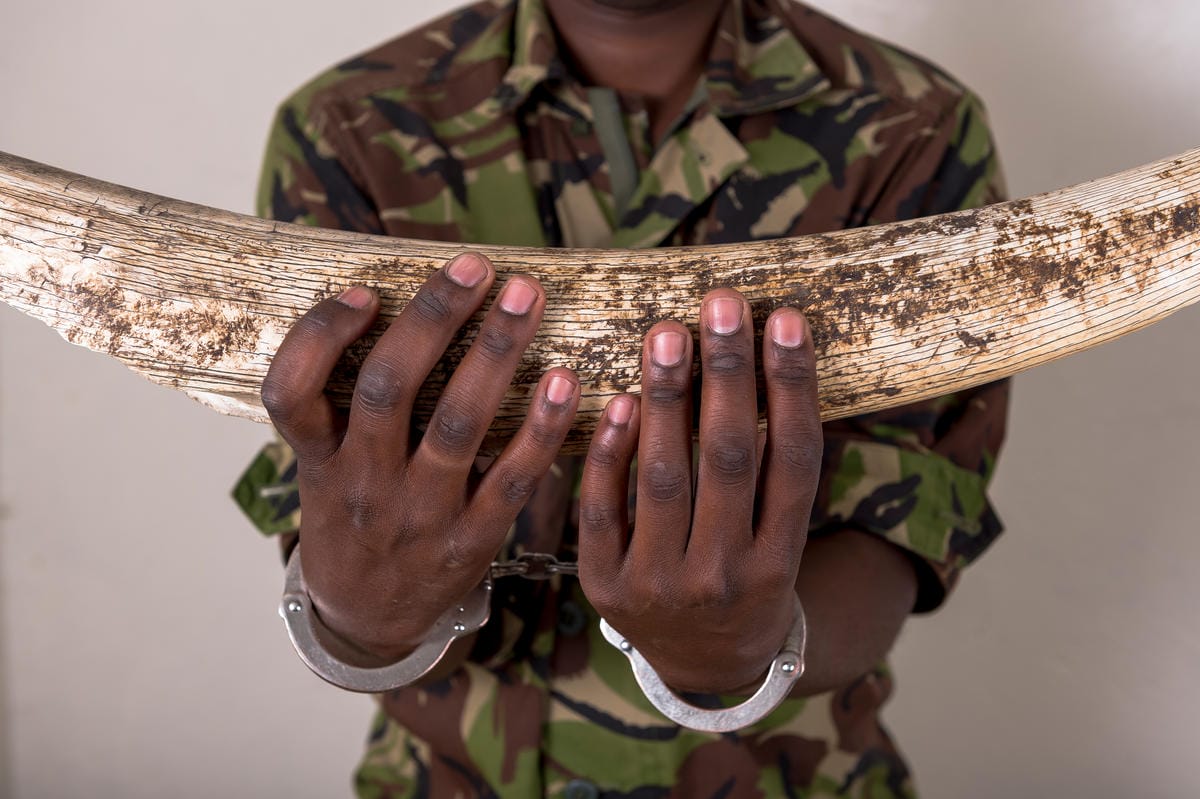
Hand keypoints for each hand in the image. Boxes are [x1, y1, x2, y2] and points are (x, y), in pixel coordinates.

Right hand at [262, 253, 578, 661]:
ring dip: (495, 355)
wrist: (369, 620)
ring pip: (456, 425)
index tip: (363, 291)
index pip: (291, 394)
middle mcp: (362, 482)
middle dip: (433, 318)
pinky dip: (540, 428)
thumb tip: (388, 307)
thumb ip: (343, 408)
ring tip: (525, 298)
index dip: (320, 337)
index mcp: (319, 460)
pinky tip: (565, 381)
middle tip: (477, 265)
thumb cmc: (353, 524)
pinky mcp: (471, 541)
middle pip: (388, 389)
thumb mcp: (323, 471)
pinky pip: (510, 478)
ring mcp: (418, 513)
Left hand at [578, 289, 820, 692]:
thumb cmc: (746, 577)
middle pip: (728, 461)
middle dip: (725, 376)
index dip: (791, 387)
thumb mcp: (779, 540)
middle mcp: (723, 576)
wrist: (704, 665)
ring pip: (664, 477)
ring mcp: (659, 585)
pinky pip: (602, 508)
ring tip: (665, 333)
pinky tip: (616, 399)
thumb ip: (776, 471)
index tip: (785, 320)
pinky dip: (608, 452)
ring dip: (665, 399)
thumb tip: (767, 358)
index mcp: (779, 562)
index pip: (793, 461)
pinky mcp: (605, 586)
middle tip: (720, 304)